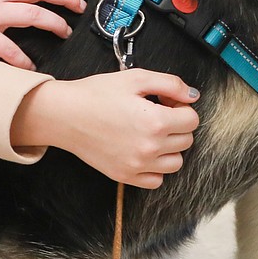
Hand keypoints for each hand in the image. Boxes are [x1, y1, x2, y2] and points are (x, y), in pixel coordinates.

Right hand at [14, 69, 200, 187]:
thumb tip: (192, 96)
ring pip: (176, 163)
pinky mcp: (124, 177)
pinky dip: (155, 168)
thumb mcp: (137, 77)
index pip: (192, 120)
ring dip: (170, 148)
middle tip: (158, 113)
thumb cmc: (96, 94)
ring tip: (152, 133)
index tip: (168, 103)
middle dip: (178, 125)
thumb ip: (171, 84)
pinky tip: (144, 150)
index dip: (182, 107)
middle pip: (186, 141)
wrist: (65, 114)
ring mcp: (137, 166)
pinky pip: (156, 180)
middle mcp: (150, 148)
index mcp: (156, 122)